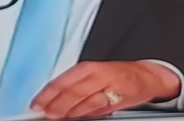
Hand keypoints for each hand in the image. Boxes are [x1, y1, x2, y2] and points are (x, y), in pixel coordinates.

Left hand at [31, 60, 181, 118]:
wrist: (147, 77)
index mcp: (91, 67)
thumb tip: (51, 99)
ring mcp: (111, 88)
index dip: (49, 92)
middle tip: (43, 112)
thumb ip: (75, 86)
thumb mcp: (94, 74)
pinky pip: (100, 108)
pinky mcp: (119, 100)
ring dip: (69, 110)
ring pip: (87, 100)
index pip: (66, 79)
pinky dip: (86, 113)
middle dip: (57, 103)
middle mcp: (100, 76)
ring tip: (55, 116)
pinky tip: (75, 117)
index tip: (36, 103)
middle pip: (75, 90)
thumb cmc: (117, 76)